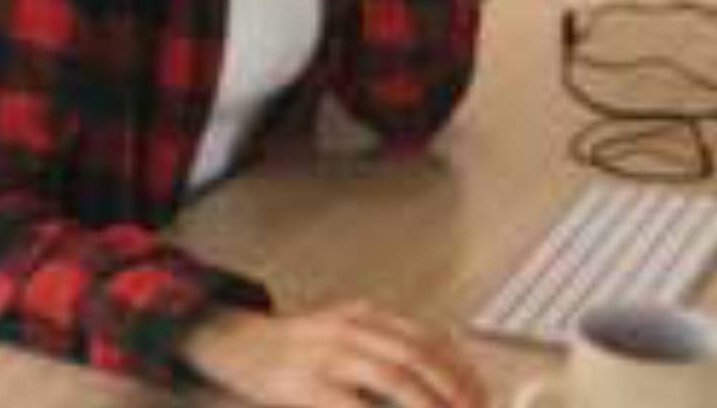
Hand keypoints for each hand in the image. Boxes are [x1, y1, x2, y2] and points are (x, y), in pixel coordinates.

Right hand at [181, 300, 489, 407]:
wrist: (236, 340)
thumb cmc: (294, 345)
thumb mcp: (343, 331)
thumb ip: (381, 344)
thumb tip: (430, 363)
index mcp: (368, 317)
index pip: (428, 337)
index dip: (459, 366)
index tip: (481, 392)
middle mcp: (356, 328)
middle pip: (419, 355)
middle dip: (453, 387)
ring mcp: (332, 353)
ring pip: (394, 375)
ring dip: (428, 402)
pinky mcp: (308, 383)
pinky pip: (354, 404)